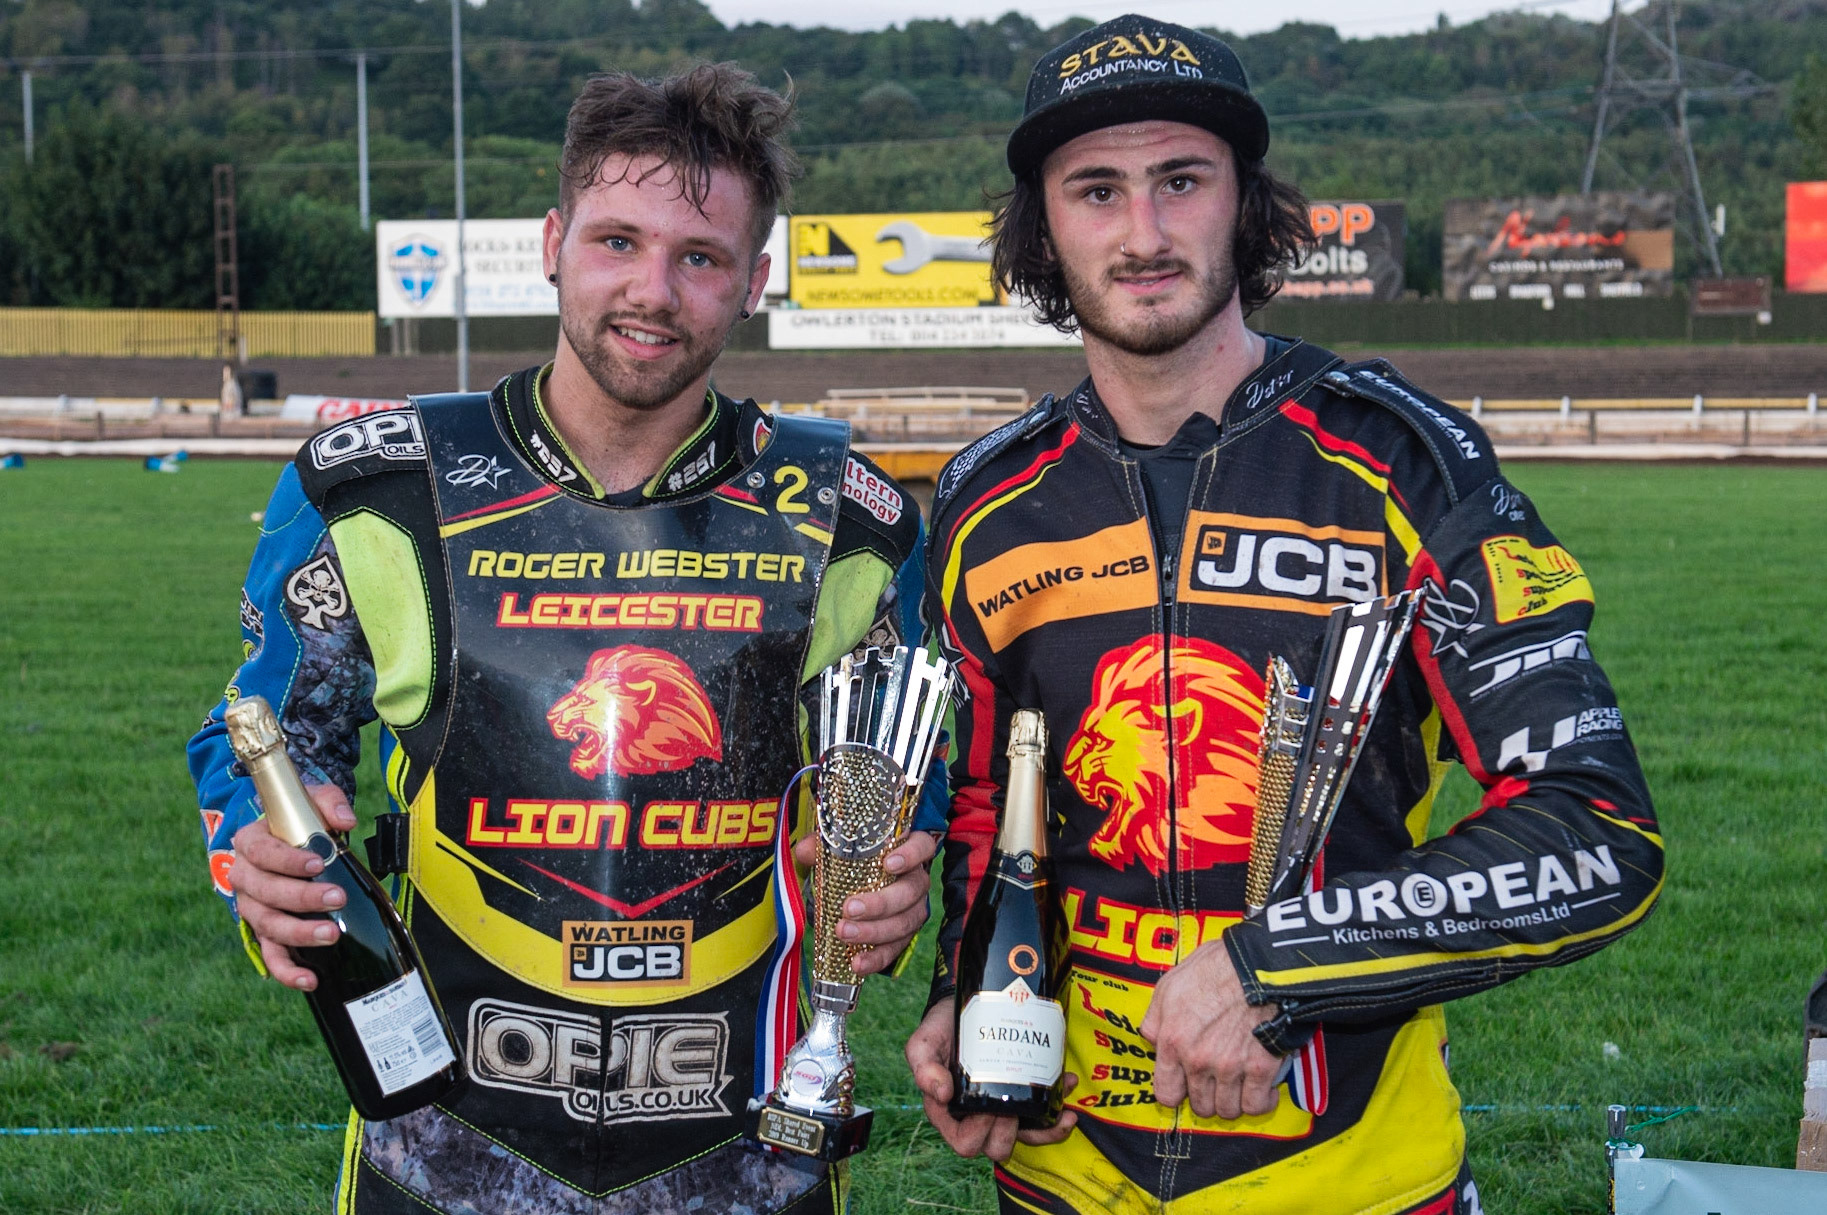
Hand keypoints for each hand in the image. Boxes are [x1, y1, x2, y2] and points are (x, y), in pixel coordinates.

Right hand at [227, 784, 358, 990]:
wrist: (297, 836)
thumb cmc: (304, 819)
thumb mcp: (315, 800)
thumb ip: (330, 801)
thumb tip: (346, 821)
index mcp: (250, 843)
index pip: (261, 853)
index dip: (286, 860)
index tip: (316, 863)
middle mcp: (244, 877)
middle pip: (265, 893)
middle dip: (301, 898)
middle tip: (337, 898)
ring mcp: (253, 908)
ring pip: (267, 925)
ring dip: (298, 932)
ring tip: (331, 935)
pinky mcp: (266, 932)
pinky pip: (271, 955)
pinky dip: (287, 970)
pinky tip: (310, 980)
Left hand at [791, 830, 935, 976]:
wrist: (858, 888)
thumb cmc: (855, 860)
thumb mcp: (839, 848)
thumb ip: (824, 846)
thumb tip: (804, 851)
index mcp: (908, 852)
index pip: (923, 847)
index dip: (911, 854)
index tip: (889, 863)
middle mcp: (916, 880)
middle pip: (911, 891)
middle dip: (881, 903)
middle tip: (850, 908)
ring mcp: (913, 910)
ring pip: (904, 922)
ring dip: (874, 931)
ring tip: (844, 933)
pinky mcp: (903, 936)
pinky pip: (895, 949)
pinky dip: (876, 958)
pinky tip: (858, 963)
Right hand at [905, 1000, 1078, 1160]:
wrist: (969, 1003)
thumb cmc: (942, 1028)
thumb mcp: (924, 1043)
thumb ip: (923, 1066)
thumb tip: (941, 1094)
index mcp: (950, 1114)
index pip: (965, 1143)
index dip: (979, 1133)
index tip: (988, 1108)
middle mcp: (977, 1118)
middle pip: (997, 1148)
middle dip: (1010, 1133)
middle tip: (1015, 1106)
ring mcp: (1004, 1109)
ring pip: (1028, 1138)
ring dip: (1048, 1129)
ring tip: (1061, 1109)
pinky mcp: (1024, 1096)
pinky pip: (1044, 1118)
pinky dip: (1059, 1110)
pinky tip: (1068, 1085)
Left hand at [1138, 940, 1282, 1119]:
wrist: (1258, 965)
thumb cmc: (1216, 968)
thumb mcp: (1169, 985)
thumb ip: (1155, 1019)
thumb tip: (1151, 1039)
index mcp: (1173, 1041)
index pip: (1166, 1093)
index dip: (1177, 1092)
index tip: (1186, 1086)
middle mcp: (1198, 1060)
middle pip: (1200, 1105)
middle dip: (1206, 1097)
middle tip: (1215, 1082)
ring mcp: (1230, 1067)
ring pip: (1227, 1110)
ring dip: (1232, 1101)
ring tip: (1236, 1085)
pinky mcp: (1261, 1068)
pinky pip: (1257, 1105)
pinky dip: (1260, 1102)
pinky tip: (1260, 1090)